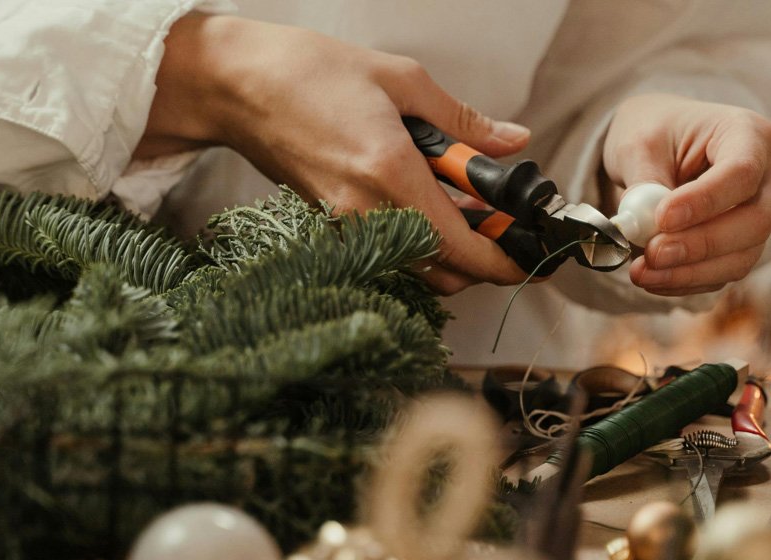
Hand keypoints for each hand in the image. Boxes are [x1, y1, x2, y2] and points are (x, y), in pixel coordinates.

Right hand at [135, 13, 531, 293]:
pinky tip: (427, 202)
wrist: (238, 86)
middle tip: (502, 223)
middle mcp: (367, 213)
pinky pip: (389, 254)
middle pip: (445, 275)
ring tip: (467, 208)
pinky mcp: (331, 227)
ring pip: (417, 271)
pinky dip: (419, 243)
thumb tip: (512, 142)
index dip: (506, 262)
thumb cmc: (310, 73)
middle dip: (484, 259)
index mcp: (392, 174)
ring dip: (451, 253)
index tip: (533, 257)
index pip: (463, 248)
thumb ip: (463, 121)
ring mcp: (345, 227)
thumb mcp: (401, 79)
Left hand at [602, 93, 770, 295]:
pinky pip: (723, 273)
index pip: (742, 173)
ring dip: (689, 272)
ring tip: (641, 273)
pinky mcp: (743, 245)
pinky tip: (653, 278)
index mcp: (749, 134)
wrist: (660, 145)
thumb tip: (643, 226)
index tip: (662, 218)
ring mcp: (762, 213)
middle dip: (700, 245)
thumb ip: (644, 183)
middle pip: (755, 221)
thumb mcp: (638, 144)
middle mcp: (769, 175)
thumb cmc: (655, 134)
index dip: (705, 202)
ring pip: (742, 256)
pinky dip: (686, 281)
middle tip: (652, 254)